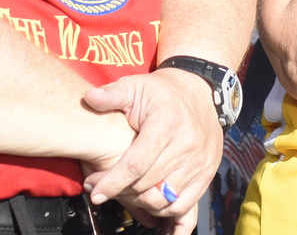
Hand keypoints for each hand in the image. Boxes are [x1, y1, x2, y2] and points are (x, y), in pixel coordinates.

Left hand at [80, 68, 221, 226]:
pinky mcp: (207, 173)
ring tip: (125, 193)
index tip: (94, 191)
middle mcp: (186, 145)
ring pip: (163, 200)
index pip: (135, 165)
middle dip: (119, 191)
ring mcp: (199, 162)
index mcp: (166, 125)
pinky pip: (183, 206)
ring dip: (140, 203)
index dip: (112, 182)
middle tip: (101, 187)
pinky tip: (148, 202)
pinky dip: (163, 210)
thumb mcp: (135, 86)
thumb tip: (89, 97)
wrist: (200, 91)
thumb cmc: (162, 92)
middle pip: (147, 185)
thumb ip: (112, 94)